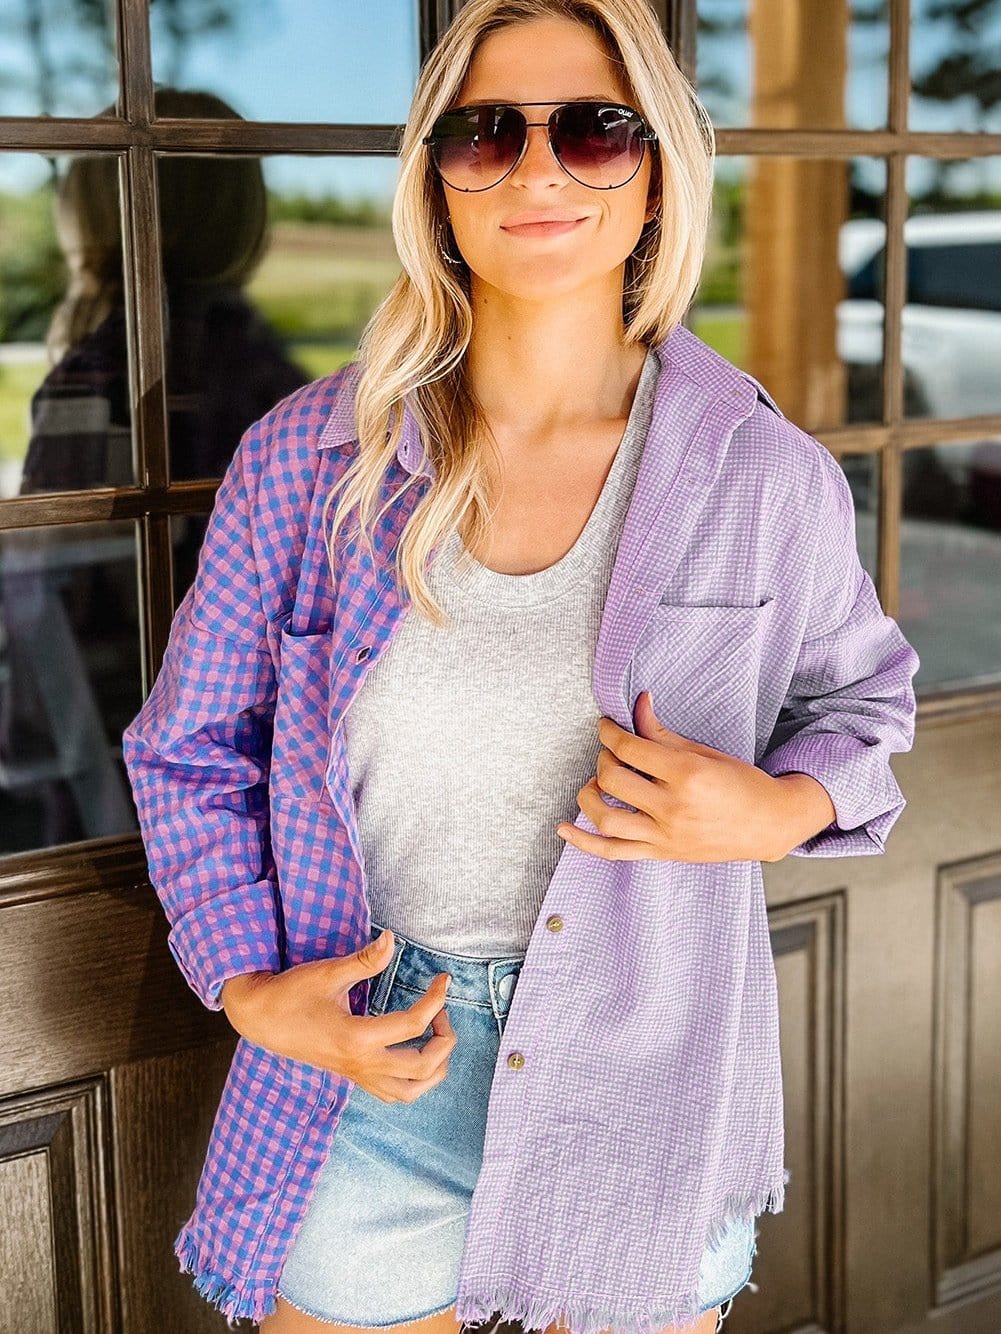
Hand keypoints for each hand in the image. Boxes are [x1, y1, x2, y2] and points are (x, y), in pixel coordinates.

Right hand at [221, 930, 456, 1103]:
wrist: (260, 1019)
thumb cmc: (291, 994)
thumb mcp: (328, 973)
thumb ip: (365, 960)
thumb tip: (392, 938)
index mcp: (357, 1038)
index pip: (414, 1024)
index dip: (436, 999)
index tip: (443, 978)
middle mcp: (360, 1064)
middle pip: (422, 1067)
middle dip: (444, 1039)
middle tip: (442, 1010)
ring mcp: (356, 1075)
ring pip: (410, 1092)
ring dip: (433, 1068)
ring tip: (436, 1037)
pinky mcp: (351, 1076)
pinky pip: (392, 1093)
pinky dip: (414, 1081)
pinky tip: (415, 1053)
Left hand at [554, 690, 790, 863]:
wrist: (769, 823)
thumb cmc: (741, 783)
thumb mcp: (704, 752)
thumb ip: (662, 733)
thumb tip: (637, 704)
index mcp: (687, 775)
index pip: (630, 749)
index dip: (610, 733)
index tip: (606, 726)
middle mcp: (673, 807)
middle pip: (613, 779)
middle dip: (603, 759)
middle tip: (610, 752)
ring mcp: (666, 835)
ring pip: (607, 819)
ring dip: (590, 796)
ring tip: (595, 783)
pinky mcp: (662, 854)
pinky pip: (613, 853)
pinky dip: (584, 843)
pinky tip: (564, 828)